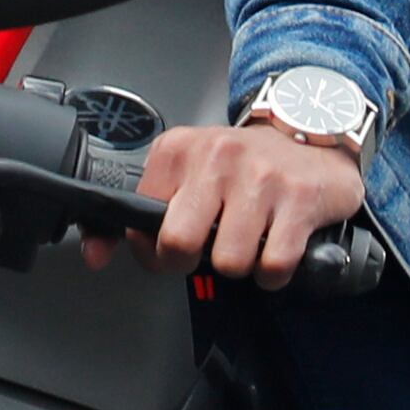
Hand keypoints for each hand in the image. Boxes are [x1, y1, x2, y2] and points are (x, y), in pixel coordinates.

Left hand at [139, 120, 369, 287]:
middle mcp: (218, 157)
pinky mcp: (299, 198)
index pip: (142, 220)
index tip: (168, 251)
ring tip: (245, 244)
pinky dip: (272, 273)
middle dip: (190, 262)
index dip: (153, 250)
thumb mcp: (188, 167)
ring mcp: (261, 177)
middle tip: (204, 253)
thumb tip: (101, 254)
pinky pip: (274, 265)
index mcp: (180, 150)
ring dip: (239, 265)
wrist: (308, 137)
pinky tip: (272, 250)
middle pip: (179, 242)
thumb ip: (145, 208)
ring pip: (229, 261)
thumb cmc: (242, 163)